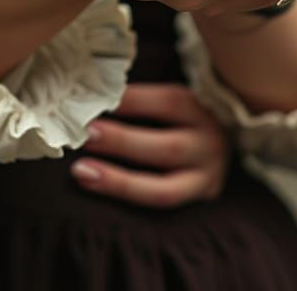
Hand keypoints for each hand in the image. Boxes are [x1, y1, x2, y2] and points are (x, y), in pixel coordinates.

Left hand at [70, 84, 230, 208]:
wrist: (215, 144)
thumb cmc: (183, 114)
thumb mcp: (174, 98)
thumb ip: (142, 97)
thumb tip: (96, 90)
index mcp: (202, 109)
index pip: (170, 103)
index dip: (133, 101)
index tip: (98, 98)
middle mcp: (209, 145)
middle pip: (168, 148)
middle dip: (122, 141)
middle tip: (86, 134)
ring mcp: (207, 179)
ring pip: (164, 189)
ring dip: (119, 182)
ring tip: (81, 171)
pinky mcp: (198, 202)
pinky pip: (160, 206)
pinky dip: (127, 198)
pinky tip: (97, 188)